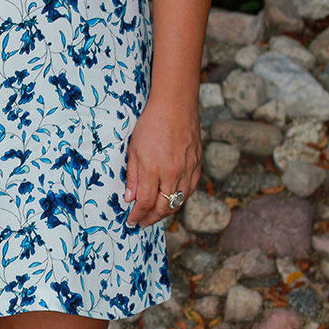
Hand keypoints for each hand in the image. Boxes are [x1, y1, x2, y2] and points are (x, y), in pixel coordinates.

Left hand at [123, 96, 200, 226]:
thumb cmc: (151, 124)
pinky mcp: (197, 164)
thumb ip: (133, 176)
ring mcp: (188, 170)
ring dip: (166, 212)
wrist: (175, 106)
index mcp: (153, 170)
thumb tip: (130, 199)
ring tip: (155, 215)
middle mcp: (173, 173)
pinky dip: (180, 199)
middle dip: (151, 218)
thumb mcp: (133, 149)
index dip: (137, 215)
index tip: (132, 221)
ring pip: (178, 201)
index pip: (145, 203)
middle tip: (142, 222)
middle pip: (163, 207)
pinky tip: (172, 200)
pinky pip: (190, 190)